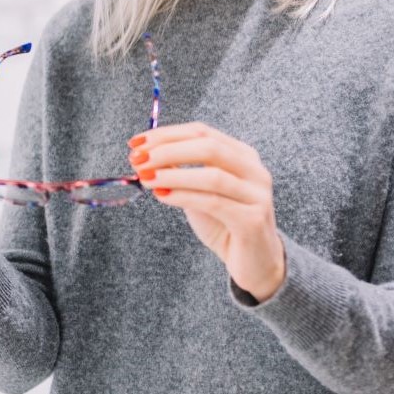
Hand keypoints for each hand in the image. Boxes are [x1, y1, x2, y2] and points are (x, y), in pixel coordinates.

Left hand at [129, 121, 285, 301]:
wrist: (254, 262)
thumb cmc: (223, 223)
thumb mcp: (198, 190)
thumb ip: (179, 170)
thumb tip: (144, 154)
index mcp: (241, 154)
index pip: (201, 131)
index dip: (166, 134)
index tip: (136, 142)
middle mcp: (254, 170)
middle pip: (208, 147)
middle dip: (168, 150)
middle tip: (138, 159)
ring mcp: (256, 195)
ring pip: (212, 176)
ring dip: (172, 173)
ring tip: (145, 177)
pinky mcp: (252, 220)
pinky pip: (214, 202)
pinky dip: (183, 196)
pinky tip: (162, 195)